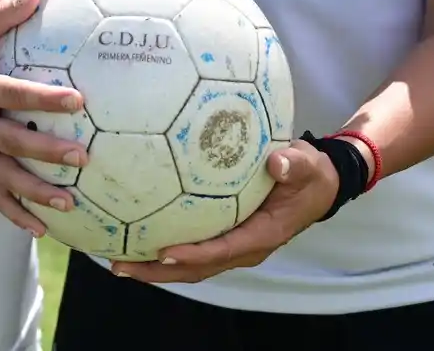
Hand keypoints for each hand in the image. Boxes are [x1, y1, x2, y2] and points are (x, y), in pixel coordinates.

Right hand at [0, 0, 89, 235]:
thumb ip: (2, 15)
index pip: (12, 94)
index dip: (43, 99)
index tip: (77, 101)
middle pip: (11, 142)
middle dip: (47, 151)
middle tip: (83, 156)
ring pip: (4, 177)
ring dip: (36, 192)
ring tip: (69, 203)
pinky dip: (14, 214)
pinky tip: (40, 229)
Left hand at [114, 139, 337, 283]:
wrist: (316, 186)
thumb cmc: (308, 174)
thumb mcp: (306, 166)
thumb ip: (294, 164)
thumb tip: (277, 162)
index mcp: (262, 235)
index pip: (222, 250)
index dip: (193, 254)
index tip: (163, 252)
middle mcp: (244, 248)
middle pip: (196, 268)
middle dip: (158, 271)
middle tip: (121, 266)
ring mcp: (233, 246)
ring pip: (190, 265)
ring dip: (154, 266)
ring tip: (117, 261)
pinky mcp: (224, 236)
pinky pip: (191, 249)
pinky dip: (163, 250)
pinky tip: (135, 236)